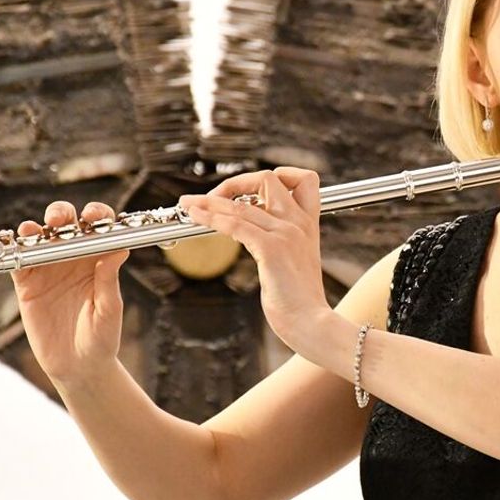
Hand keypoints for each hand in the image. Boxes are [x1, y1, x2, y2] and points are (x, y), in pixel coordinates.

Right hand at [10, 201, 129, 386]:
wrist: (78, 367)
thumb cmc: (102, 338)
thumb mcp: (109, 310)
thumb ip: (109, 280)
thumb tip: (119, 249)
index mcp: (99, 259)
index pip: (98, 228)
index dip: (96, 215)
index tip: (93, 217)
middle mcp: (74, 258)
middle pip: (66, 224)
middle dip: (61, 214)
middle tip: (60, 221)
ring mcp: (49, 269)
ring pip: (40, 238)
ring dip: (36, 228)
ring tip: (36, 231)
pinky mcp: (28, 284)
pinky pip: (19, 261)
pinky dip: (15, 250)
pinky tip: (17, 244)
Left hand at [178, 167, 327, 345]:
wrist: (312, 324)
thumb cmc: (301, 301)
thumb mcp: (296, 263)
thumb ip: (284, 244)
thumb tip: (257, 238)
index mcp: (308, 224)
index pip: (303, 179)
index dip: (278, 175)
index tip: (251, 191)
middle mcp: (298, 222)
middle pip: (267, 178)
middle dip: (235, 184)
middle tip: (213, 198)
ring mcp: (285, 233)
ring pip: (240, 205)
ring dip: (208, 201)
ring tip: (187, 205)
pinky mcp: (271, 248)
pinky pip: (235, 224)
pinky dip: (211, 218)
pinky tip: (196, 218)